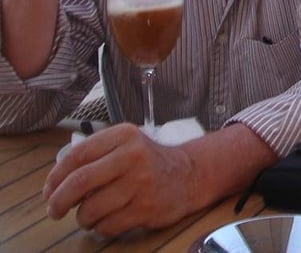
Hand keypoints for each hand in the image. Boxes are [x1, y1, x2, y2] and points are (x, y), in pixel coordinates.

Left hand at [43, 123, 194, 236]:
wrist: (188, 174)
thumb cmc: (147, 161)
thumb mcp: (125, 144)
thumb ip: (95, 154)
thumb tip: (56, 181)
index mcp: (123, 135)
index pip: (78, 154)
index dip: (56, 176)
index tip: (48, 190)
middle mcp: (132, 155)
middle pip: (80, 180)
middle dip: (59, 200)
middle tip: (53, 210)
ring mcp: (141, 182)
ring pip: (92, 208)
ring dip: (82, 217)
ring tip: (88, 215)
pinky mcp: (147, 208)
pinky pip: (108, 225)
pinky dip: (100, 227)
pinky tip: (108, 220)